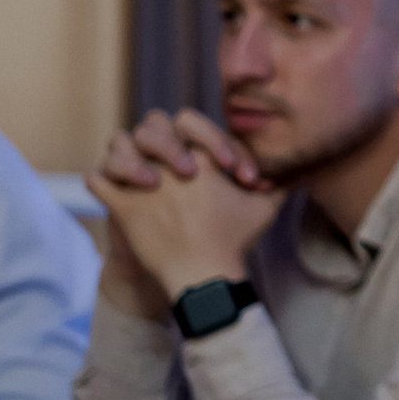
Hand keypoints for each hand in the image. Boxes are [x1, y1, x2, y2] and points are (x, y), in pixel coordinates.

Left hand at [88, 108, 279, 303]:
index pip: (189, 122)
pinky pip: (99, 181)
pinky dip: (101, 181)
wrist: (205, 277)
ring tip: (132, 166)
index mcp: (203, 158)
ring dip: (124, 154)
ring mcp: (145, 186)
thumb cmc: (235, 242)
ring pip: (118, 147)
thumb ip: (281, 184)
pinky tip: (112, 187)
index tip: (204, 164)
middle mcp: (170, 165)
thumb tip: (299, 171)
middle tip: (163, 158)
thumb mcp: (264, 209)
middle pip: (151, 125)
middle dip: (156, 137)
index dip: (196, 136)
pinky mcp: (125, 208)